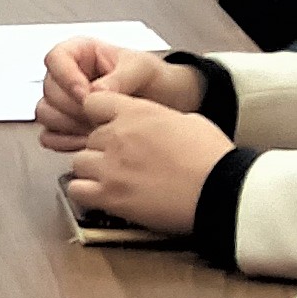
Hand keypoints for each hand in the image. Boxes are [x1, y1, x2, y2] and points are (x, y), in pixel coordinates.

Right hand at [36, 34, 203, 152]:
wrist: (167, 102)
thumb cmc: (154, 78)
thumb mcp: (142, 69)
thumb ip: (119, 78)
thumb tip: (97, 91)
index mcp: (81, 53)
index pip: (56, 58)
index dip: (66, 77)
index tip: (86, 93)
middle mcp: (68, 76)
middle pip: (49, 89)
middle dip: (73, 106)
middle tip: (97, 115)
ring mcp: (65, 102)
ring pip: (46, 113)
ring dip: (69, 125)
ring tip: (96, 128)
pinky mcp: (66, 126)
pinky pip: (50, 136)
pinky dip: (65, 142)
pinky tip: (88, 141)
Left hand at [59, 96, 230, 234]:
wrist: (219, 190)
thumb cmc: (212, 157)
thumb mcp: (190, 121)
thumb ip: (161, 119)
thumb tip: (158, 127)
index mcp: (136, 112)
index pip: (93, 102)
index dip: (99, 116)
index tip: (109, 127)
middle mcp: (118, 136)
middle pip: (89, 138)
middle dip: (101, 149)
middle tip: (122, 162)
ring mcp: (110, 166)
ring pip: (78, 162)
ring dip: (92, 171)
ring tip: (113, 180)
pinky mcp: (109, 196)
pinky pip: (77, 190)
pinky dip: (86, 193)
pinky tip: (103, 196)